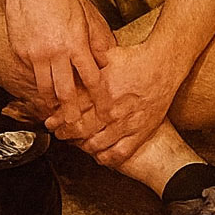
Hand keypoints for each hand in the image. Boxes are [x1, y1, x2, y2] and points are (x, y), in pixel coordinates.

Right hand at [4, 0, 109, 129]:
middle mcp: (55, 52)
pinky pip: (30, 71)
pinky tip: (39, 81)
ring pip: (44, 88)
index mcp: (75, 43)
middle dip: (72, 113)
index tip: (105, 112)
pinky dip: (36, 78)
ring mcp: (35, 53)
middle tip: (75, 126)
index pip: (92, 79)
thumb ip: (96, 39)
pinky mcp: (19, 51)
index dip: (99, 98)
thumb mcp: (85, 14)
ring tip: (55, 110)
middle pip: (66, 92)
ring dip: (51, 102)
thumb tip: (106, 60)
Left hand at [50, 41, 177, 167]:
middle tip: (59, 134)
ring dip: (83, 146)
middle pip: (82, 127)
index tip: (50, 121)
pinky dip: (107, 157)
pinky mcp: (140, 132)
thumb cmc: (135, 58)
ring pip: (98, 143)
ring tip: (76, 144)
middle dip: (66, 133)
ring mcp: (126, 123)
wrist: (163, 66)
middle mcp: (111, 109)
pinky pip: (120, 152)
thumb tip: (71, 62)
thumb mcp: (106, 57)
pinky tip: (99, 156)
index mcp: (100, 91)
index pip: (73, 108)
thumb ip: (88, 64)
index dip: (59, 117)